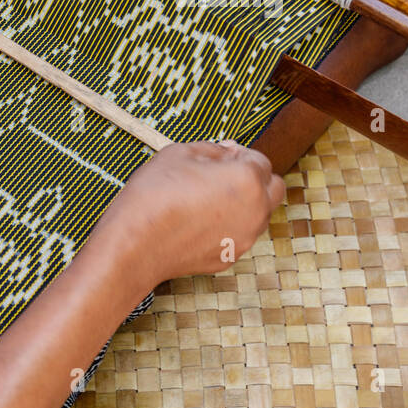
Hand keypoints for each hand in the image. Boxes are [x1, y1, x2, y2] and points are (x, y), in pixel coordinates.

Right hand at [99, 141, 285, 285]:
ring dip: (245, 203)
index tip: (220, 156)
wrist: (134, 246)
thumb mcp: (181, 153)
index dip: (239, 154)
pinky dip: (229, 225)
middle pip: (273, 189)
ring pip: (260, 214)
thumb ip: (213, 149)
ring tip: (208, 198)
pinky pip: (239, 235)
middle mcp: (255, 212)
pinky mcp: (229, 257)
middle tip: (224, 175)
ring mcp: (244, 238)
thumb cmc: (154, 196)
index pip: (260, 160)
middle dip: (255, 179)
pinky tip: (198, 221)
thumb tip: (228, 153)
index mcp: (247, 180)